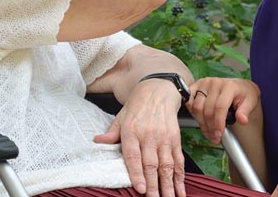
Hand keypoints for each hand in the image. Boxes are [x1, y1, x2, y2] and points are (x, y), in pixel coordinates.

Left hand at [94, 80, 185, 196]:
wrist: (158, 90)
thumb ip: (111, 133)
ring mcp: (164, 137)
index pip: (134, 156)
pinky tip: (180, 189)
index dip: (137, 173)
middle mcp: (149, 135)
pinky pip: (178, 160)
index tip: (141, 189)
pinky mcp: (175, 139)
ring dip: (168, 184)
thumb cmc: (137, 106)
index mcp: (132, 131)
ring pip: (167, 165)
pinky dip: (180, 177)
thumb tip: (97, 141)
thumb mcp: (121, 116)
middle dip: (154, 185)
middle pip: (151, 164)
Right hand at [187, 77, 260, 144]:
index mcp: (229, 86)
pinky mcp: (197, 85)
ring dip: (201, 123)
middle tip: (214, 138)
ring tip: (208, 132)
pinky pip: (189, 100)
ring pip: (197, 107)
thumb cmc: (243, 94)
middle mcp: (215, 83)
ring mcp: (204, 83)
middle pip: (207, 109)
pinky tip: (199, 119)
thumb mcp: (250, 102)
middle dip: (210, 127)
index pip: (220, 107)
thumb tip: (242, 120)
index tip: (219, 134)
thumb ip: (245, 111)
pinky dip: (192, 112)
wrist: (239, 86)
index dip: (218, 123)